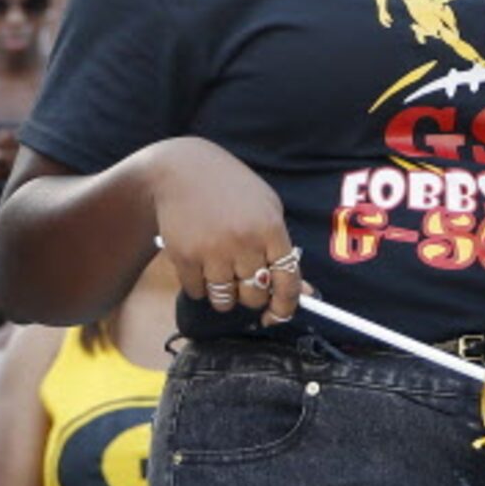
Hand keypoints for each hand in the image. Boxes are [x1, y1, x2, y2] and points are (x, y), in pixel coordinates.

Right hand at [148, 137, 303, 324]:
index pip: (288, 282)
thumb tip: (303, 294)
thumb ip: (283, 250)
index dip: (286, 306)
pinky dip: (199, 285)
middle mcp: (244, 241)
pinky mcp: (184, 257)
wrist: (181, 171)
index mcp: (271, 228)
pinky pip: (197, 293)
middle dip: (251, 294)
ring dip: (224, 294)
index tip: (279, 314)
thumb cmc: (231, 190)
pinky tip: (199, 261)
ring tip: (220, 269)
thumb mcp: (267, 209)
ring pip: (225, 301)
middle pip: (255, 296)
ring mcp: (213, 251)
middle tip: (242, 277)